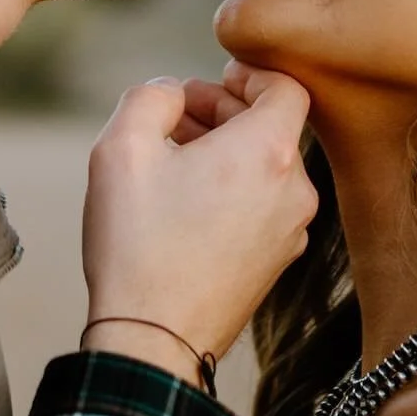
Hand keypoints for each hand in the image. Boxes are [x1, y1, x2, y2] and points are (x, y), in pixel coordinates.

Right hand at [81, 63, 316, 380]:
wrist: (153, 342)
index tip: (217, 76)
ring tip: (175, 158)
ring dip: (228, 151)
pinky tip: (187, 202)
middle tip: (177, 116)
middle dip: (226, 111)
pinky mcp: (277, 263)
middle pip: (274, 127)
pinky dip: (235, 189)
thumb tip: (173, 92)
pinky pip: (265, 205)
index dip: (251, 73)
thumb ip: (150, 97)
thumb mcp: (122, 148)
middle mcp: (294, 191)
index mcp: (268, 153)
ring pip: (268, 168)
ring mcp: (290, 232)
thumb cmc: (138, 245)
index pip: (287, 87)